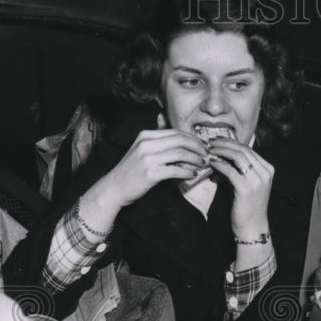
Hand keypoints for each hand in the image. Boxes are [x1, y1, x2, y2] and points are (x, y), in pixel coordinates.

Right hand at [90, 128, 207, 214]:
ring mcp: (147, 158)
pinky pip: (175, 170)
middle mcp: (146, 144)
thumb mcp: (141, 149)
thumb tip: (174, 132)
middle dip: (197, 147)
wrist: (114, 188)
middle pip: (180, 140)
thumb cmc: (131, 170)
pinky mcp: (150, 173)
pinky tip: (192, 175)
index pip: (175, 132)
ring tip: (202, 164)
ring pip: (180, 154)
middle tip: (206, 154)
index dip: (192, 138)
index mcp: (146, 136)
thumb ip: (157, 141)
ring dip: (195, 159)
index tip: (202, 145)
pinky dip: (187, 172)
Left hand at [205, 138, 274, 236]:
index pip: (249, 150)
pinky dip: (219, 165)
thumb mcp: (249, 183)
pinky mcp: (246, 189)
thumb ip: (241, 169)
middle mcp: (265, 173)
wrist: (253, 226)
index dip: (232, 142)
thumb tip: (223, 155)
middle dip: (225, 143)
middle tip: (210, 141)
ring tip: (209, 150)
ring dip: (221, 151)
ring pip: (237, 157)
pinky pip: (230, 171)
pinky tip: (212, 163)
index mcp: (268, 169)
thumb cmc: (248, 205)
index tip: (219, 140)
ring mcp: (257, 181)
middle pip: (243, 150)